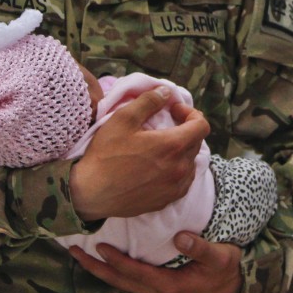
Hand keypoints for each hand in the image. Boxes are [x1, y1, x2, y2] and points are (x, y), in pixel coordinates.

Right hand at [70, 86, 208, 220]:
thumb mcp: (124, 119)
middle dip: (185, 129)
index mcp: (174, 146)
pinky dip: (177, 170)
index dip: (191, 113)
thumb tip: (166, 92)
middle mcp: (181, 168)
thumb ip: (149, 102)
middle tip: (166, 125)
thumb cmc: (106, 154)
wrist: (90, 193)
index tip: (173, 110)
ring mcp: (175, 187)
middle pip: (196, 143)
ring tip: (162, 146)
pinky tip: (160, 167)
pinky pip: (183, 181)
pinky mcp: (167, 201)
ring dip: (182, 151)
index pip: (202, 126)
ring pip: (190, 163)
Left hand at [71, 233, 243, 292]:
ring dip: (98, 269)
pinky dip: (111, 269)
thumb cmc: (224, 267)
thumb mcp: (218, 256)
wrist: (230, 283)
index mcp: (168, 285)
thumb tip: (179, 237)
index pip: (135, 272)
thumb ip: (199, 247)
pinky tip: (102, 259)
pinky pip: (127, 279)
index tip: (99, 246)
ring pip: (119, 281)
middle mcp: (156, 291)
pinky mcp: (154, 285)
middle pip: (118, 280)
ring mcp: (154, 290)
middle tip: (72, 250)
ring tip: (79, 254)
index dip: (116, 260)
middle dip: (94, 267)